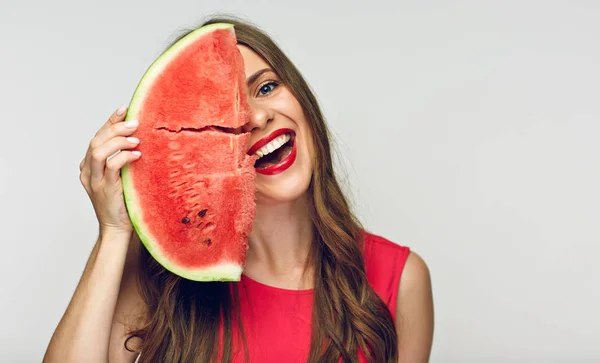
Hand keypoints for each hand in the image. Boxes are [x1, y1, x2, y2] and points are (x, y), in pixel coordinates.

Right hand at [79, 105, 140, 235]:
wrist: (118, 229)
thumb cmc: (124, 203)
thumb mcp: (123, 177)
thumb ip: (124, 161)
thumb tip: (142, 140)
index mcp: (89, 167)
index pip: (97, 137)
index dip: (109, 121)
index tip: (124, 108)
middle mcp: (88, 172)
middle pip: (96, 140)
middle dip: (114, 127)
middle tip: (134, 122)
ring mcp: (94, 181)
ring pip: (98, 151)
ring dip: (118, 140)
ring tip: (136, 138)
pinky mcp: (104, 189)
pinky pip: (110, 166)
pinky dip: (123, 156)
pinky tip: (137, 154)